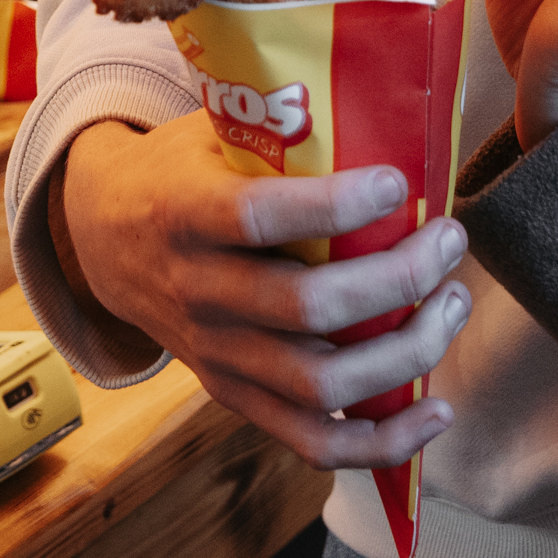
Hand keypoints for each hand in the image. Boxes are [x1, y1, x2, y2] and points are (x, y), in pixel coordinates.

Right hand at [52, 113, 465, 466]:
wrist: (104, 241)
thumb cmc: (181, 174)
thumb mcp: (207, 133)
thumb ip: (274, 132)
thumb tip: (386, 116)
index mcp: (185, 215)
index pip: (258, 219)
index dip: (335, 206)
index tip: (399, 182)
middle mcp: (198, 294)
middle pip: (308, 310)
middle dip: (398, 280)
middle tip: (448, 241)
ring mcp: (217, 355)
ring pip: (321, 383)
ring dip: (406, 352)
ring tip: (452, 304)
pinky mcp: (235, 396)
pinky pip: (312, 440)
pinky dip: (381, 441)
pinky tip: (435, 411)